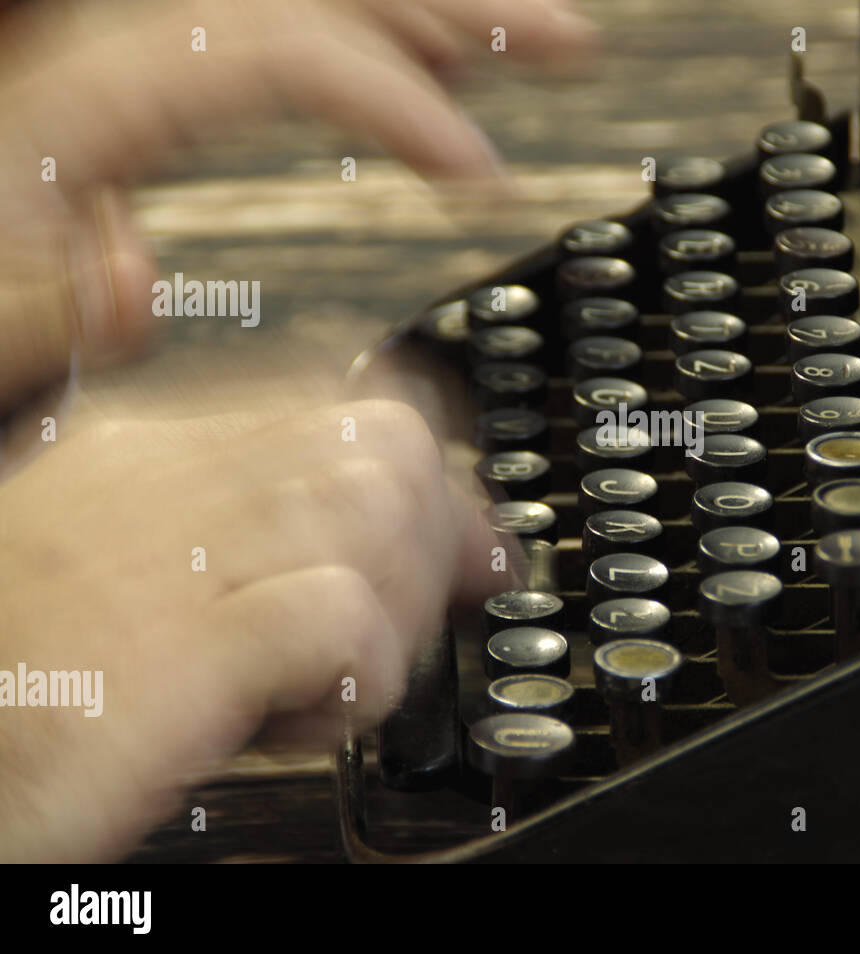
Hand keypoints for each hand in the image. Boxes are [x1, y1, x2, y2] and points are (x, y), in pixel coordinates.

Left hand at [0, 0, 597, 407]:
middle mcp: (150, 54)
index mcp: (107, 90)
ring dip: (448, 17)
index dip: (403, 104)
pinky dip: (393, 48)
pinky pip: (308, 38)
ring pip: (331, 4)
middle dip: (467, 9)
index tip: (485, 177)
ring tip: (545, 44)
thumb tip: (133, 291)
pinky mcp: (189, 87)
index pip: (291, 52)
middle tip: (573, 44)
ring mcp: (175, 63)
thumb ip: (58, 303)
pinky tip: (448, 70)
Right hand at [0, 397, 500, 861]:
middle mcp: (161, 483)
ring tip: (337, 675)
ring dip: (397, 605)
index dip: (431, 476)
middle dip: (433, 540)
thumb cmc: (14, 681)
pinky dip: (361, 672)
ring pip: (375, 507)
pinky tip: (306, 715)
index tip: (462, 547)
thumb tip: (401, 528)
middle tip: (399, 627)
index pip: (343, 403)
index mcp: (147, 454)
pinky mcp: (172, 651)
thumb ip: (259, 539)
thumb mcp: (135, 581)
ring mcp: (166, 559)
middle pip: (382, 443)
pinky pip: (337, 614)